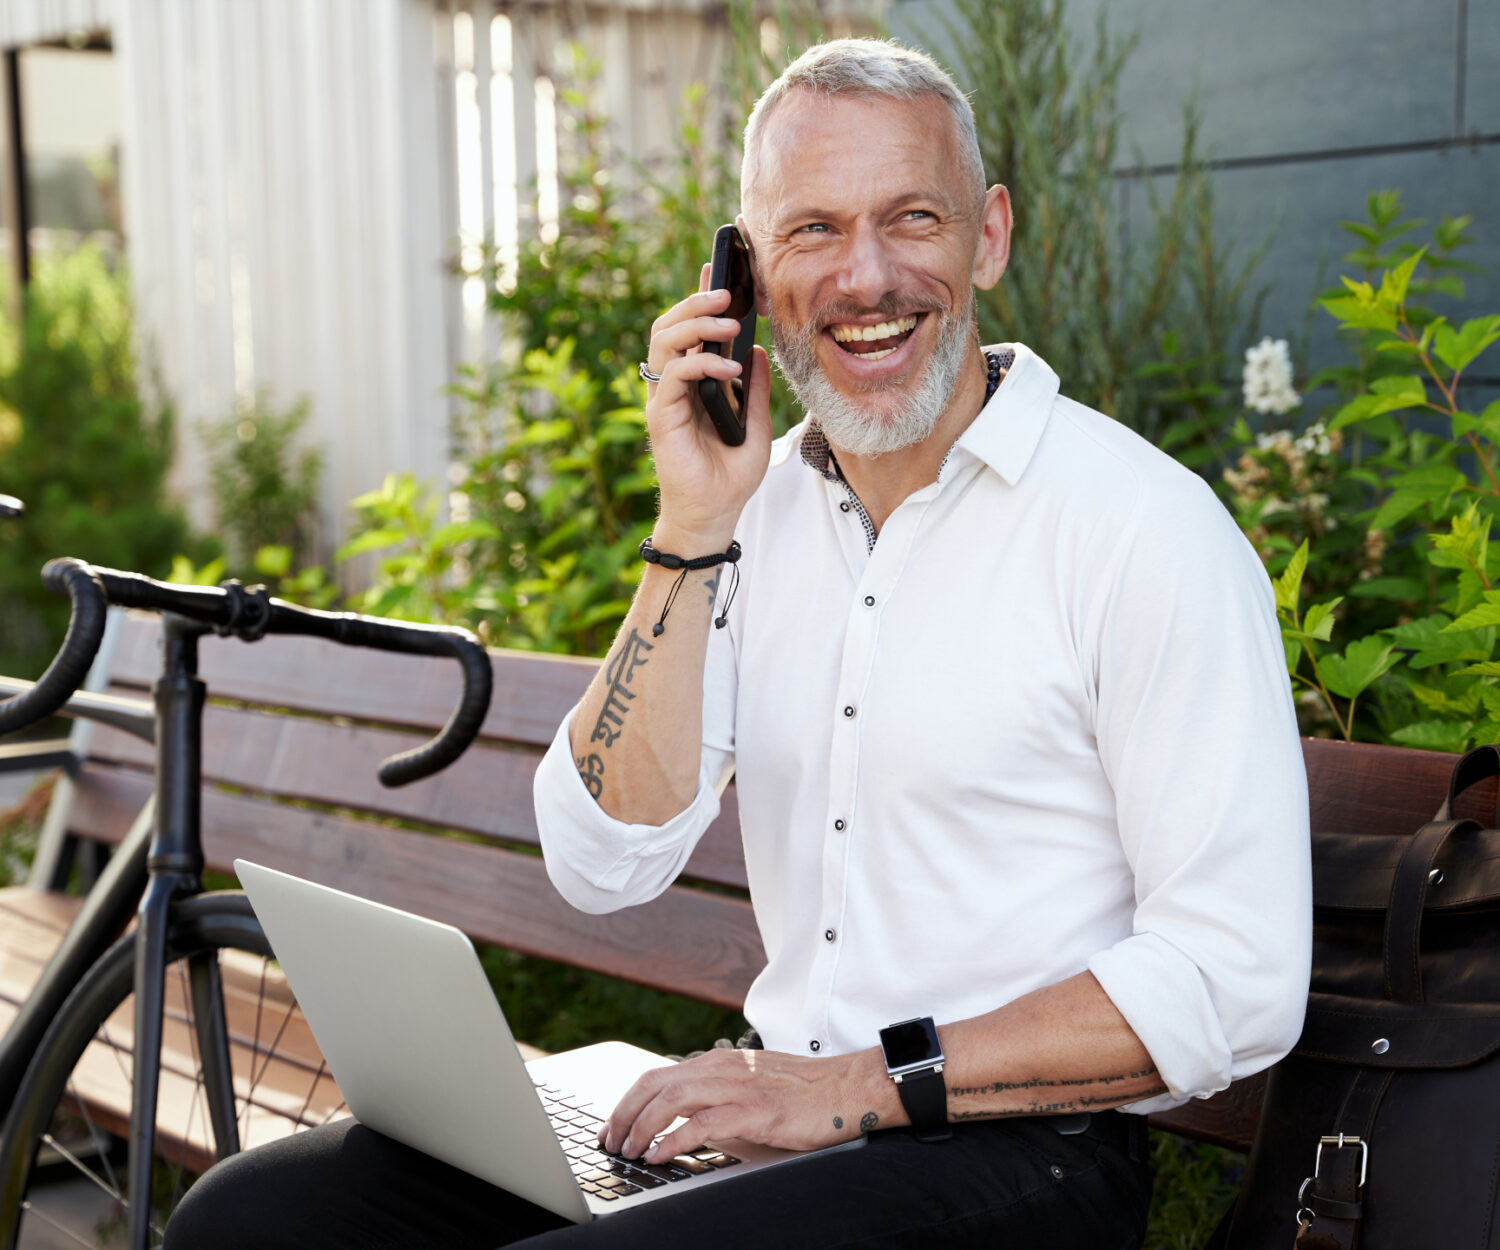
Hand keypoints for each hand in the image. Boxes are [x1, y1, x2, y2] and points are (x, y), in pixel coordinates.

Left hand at [597, 1046, 887, 1163]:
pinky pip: (702, 1123)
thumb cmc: (802, 1093)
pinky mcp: (754, 1110)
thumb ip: (716, 1103)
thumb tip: (680, 1129)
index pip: (657, 1076)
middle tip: (610, 1142)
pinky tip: (661, 1155)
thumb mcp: (749, 1090)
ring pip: (671, 1099)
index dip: (628, 1101)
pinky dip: (674, 1140)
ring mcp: (737, 1087)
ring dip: (641, 1127)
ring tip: (629, 1150)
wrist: (847, 1088)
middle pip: (654, 1084)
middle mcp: (721, 1068)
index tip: (613, 1126)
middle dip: (623, 1114)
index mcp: (718, 1062)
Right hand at [641, 266, 773, 546]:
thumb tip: (758, 350)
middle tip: (726, 291)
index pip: (692, 330)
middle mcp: (675, 386)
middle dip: (696, 301)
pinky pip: (674, 375)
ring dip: (695, 323)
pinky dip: (701, 363)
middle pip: (670, 326)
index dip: (701, 297)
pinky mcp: (662, 417)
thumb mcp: (757, 424)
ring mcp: (665, 399)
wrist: (715, 513)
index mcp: (694, 382)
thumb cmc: (730, 475)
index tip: (720, 269)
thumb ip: (755, 389)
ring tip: (728, 321)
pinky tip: (729, 368)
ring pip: (664, 341)